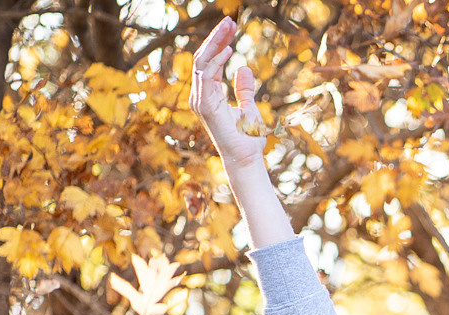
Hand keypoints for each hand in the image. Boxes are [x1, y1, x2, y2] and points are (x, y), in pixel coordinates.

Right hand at [187, 16, 294, 248]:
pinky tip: (230, 49)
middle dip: (216, 38)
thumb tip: (244, 67)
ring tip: (230, 29)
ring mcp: (200, 101)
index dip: (219, 43)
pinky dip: (217, 61)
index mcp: (208, 95)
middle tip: (230, 21)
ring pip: (202, 63)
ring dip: (216, 44)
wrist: (246, 160)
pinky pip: (207, 76)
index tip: (232, 28)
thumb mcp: (249, 108)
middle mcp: (200, 96)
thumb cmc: (247, 140)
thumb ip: (244, 89)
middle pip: (203, 58)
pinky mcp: (204, 106)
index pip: (209, 62)